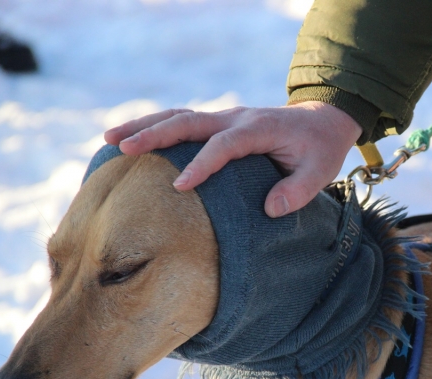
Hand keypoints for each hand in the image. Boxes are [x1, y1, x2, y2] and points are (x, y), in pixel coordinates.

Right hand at [104, 101, 361, 216]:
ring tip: (109, 139)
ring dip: (144, 125)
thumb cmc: (319, 150)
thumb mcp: (320, 172)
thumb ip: (298, 191)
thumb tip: (270, 210)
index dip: (202, 164)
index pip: (225, 145)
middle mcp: (236, 118)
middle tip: (121, 149)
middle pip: (189, 121)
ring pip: (178, 116)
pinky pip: (181, 121)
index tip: (179, 186)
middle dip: (154, 134)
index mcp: (259, 129)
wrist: (322, 120)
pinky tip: (128, 140)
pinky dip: (154, 127)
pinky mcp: (218, 122)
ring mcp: (224, 117)